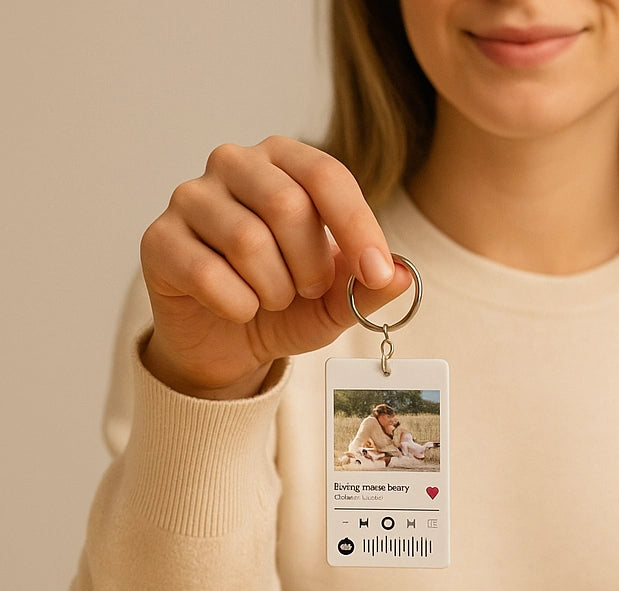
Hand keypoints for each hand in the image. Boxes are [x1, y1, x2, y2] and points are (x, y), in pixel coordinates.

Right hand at [139, 136, 412, 398]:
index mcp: (285, 163)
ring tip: (271, 299)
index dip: (357, 227)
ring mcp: (190, 197)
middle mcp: (234, 165)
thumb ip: (370, 287)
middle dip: (309, 265)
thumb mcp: (337, 301)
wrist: (228, 342)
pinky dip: (237, 306)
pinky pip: (208, 273)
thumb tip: (403, 275)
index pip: (326, 176)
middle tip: (307, 290)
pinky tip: (238, 309)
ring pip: (247, 240)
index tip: (376, 273)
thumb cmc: (285, 304)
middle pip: (286, 204)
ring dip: (273, 289)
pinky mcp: (158, 239)